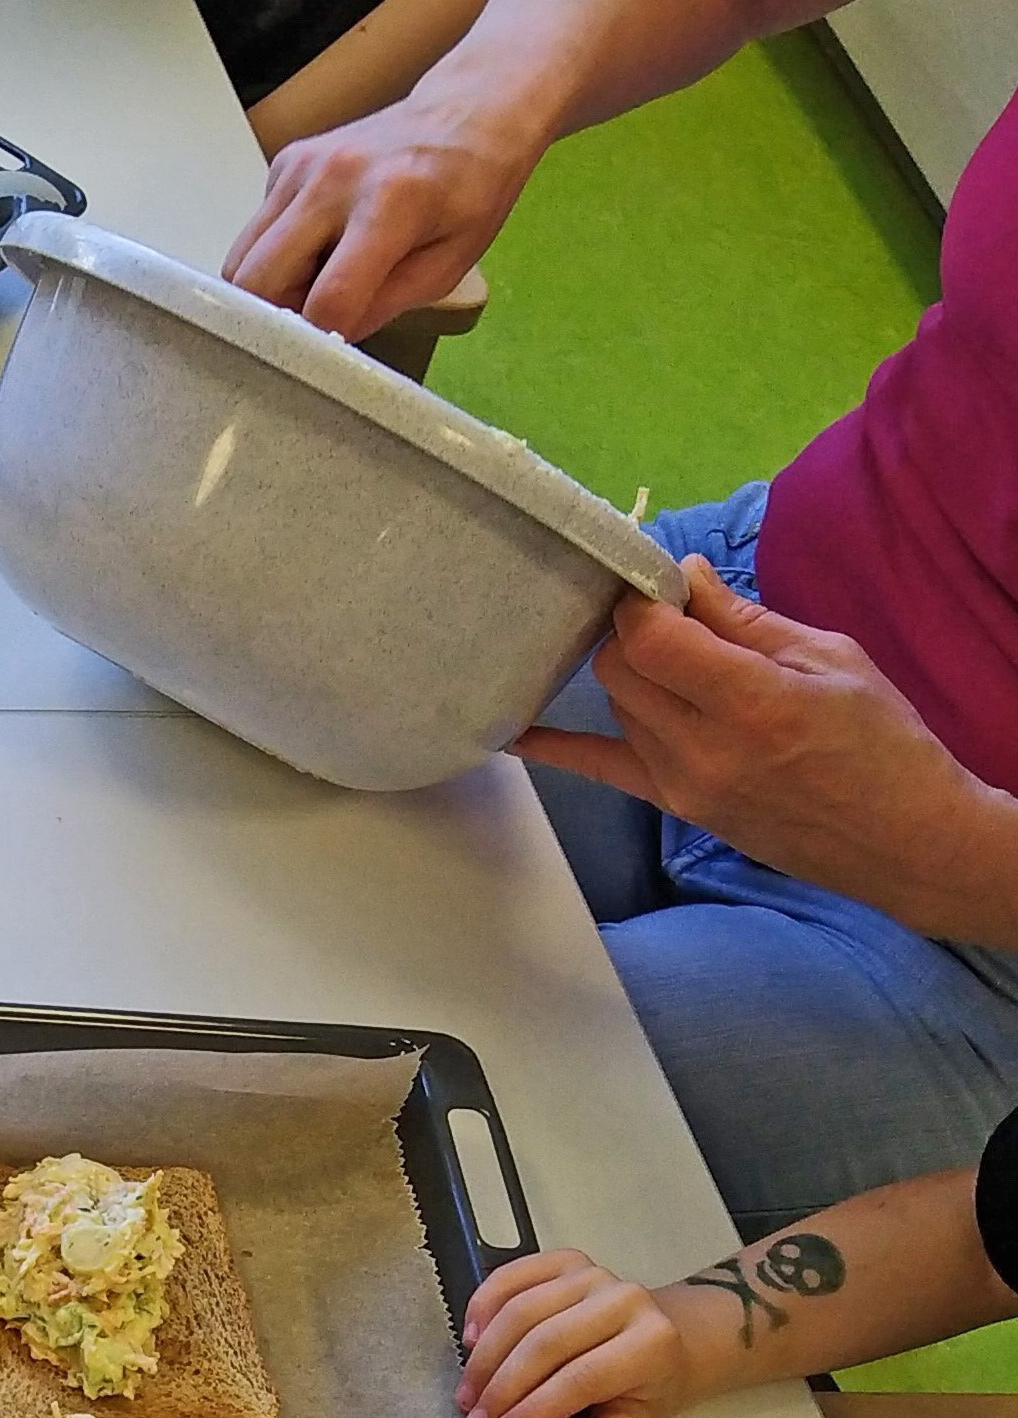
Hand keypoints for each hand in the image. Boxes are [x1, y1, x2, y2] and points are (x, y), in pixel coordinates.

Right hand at [221, 81, 542, 338]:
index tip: (333, 352)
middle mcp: (333, 178)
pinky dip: (274, 254)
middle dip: (277, 316)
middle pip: (259, 279)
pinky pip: (254, 232)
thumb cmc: (469, 192)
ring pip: (242, 259)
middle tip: (314, 320)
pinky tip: (317, 244)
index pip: (328, 298)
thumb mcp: (447, 265)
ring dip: (269, 288)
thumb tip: (328, 339)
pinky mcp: (284, 162)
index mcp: (390, 204)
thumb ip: (383, 306)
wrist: (466, 113)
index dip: (325, 340)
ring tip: (315, 282)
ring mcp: (301, 166)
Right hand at [457, 1250, 692, 1417]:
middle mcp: (622, 1299)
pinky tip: (471, 1340)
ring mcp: (590, 1274)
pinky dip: (483, 1307)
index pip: (580, 1379)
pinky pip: (510, 1278)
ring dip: (485, 1357)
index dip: (534, 1410)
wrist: (662, 1340)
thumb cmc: (646, 1387)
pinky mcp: (564, 1261)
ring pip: (520, 1311)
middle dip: (502, 1387)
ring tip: (470, 1392)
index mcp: (650, 1344)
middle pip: (544, 1343)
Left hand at [513, 557, 1017, 942]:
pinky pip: (599, 770)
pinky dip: (554, 747)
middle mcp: (702, 748)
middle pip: (619, 669)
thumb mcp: (830, 660)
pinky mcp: (676, 806)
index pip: (650, 638)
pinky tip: (510, 731)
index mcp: (750, 703)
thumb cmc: (885, 743)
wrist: (907, 842)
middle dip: (629, 629)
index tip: (654, 579)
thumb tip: (681, 575)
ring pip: (616, 706)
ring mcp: (682, 784)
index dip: (639, 600)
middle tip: (663, 613)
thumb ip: (745, 620)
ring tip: (662, 651)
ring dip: (627, 670)